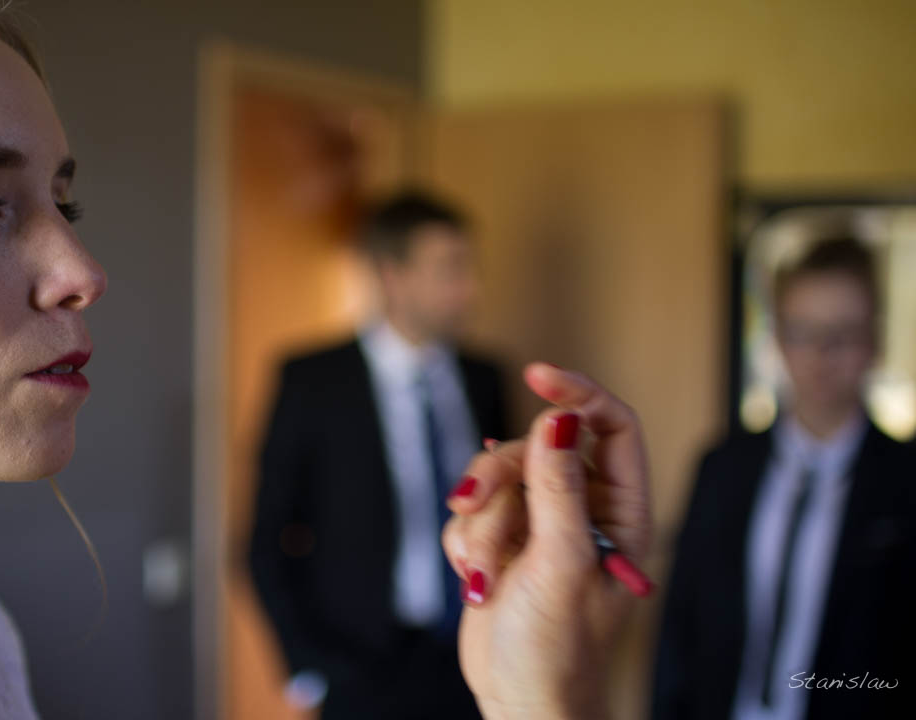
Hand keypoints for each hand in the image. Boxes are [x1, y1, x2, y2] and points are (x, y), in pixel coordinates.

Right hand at [442, 363, 651, 718]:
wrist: (519, 702)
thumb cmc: (559, 649)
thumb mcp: (560, 563)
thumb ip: (558, 487)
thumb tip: (559, 418)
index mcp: (621, 512)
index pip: (610, 427)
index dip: (578, 394)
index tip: (537, 375)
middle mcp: (582, 509)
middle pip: (536, 446)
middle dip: (499, 478)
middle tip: (472, 506)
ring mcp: (539, 522)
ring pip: (495, 476)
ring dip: (480, 524)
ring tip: (483, 573)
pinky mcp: (501, 537)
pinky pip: (472, 509)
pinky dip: (466, 541)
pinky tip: (477, 580)